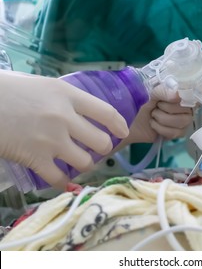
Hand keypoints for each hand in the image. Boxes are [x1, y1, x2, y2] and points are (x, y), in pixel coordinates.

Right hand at [0, 70, 128, 188]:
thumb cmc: (10, 90)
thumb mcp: (44, 86)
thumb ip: (67, 99)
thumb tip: (85, 112)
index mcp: (68, 95)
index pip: (107, 112)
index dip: (119, 125)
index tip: (122, 132)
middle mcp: (65, 118)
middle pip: (102, 142)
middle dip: (102, 148)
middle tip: (94, 148)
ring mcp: (51, 140)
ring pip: (86, 163)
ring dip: (84, 164)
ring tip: (77, 162)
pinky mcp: (35, 159)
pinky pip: (59, 179)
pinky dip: (64, 183)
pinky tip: (62, 180)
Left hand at [125, 84, 192, 143]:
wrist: (135, 124)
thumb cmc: (146, 106)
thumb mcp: (151, 96)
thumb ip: (163, 92)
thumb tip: (176, 95)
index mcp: (182, 95)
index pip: (185, 94)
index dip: (173, 97)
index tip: (162, 99)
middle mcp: (188, 107)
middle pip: (182, 108)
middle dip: (163, 109)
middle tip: (156, 108)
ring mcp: (186, 121)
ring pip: (178, 121)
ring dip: (161, 118)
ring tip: (154, 117)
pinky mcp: (180, 133)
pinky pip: (173, 132)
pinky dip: (160, 128)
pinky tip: (155, 125)